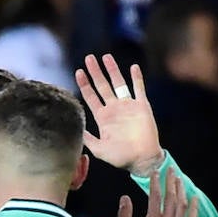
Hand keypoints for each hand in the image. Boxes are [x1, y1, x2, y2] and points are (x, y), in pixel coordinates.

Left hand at [75, 54, 163, 175]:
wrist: (142, 160)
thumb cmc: (121, 157)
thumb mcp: (99, 149)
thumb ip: (87, 138)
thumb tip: (75, 128)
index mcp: (103, 117)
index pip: (91, 97)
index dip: (84, 84)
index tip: (79, 72)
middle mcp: (114, 109)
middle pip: (102, 86)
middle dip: (95, 72)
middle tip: (89, 58)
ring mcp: (128, 106)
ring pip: (119, 83)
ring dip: (113, 70)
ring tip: (106, 57)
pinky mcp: (142, 106)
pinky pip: (139, 89)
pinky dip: (136, 78)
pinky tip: (133, 67)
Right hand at [117, 169, 198, 216]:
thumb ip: (124, 216)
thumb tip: (125, 198)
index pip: (155, 197)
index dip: (155, 183)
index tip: (154, 173)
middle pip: (171, 197)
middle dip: (171, 181)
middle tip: (170, 169)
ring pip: (182, 206)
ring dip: (181, 191)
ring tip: (179, 179)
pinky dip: (194, 208)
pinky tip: (195, 199)